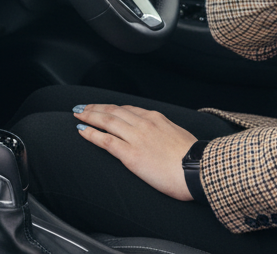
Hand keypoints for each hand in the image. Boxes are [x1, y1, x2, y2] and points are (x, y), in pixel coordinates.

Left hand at [73, 104, 195, 200]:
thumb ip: (165, 133)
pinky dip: (91, 133)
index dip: (112, 108)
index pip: (128, 109)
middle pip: (113, 111)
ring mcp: (136, 137)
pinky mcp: (131, 154)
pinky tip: (82, 131)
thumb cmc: (193, 160)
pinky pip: (106, 140)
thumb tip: (161, 138)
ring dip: (89, 116)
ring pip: (106, 121)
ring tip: (78, 115)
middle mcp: (144, 123)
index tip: (103, 107)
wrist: (198, 170)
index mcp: (156, 118)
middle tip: (82, 107)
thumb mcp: (179, 137)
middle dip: (96, 108)